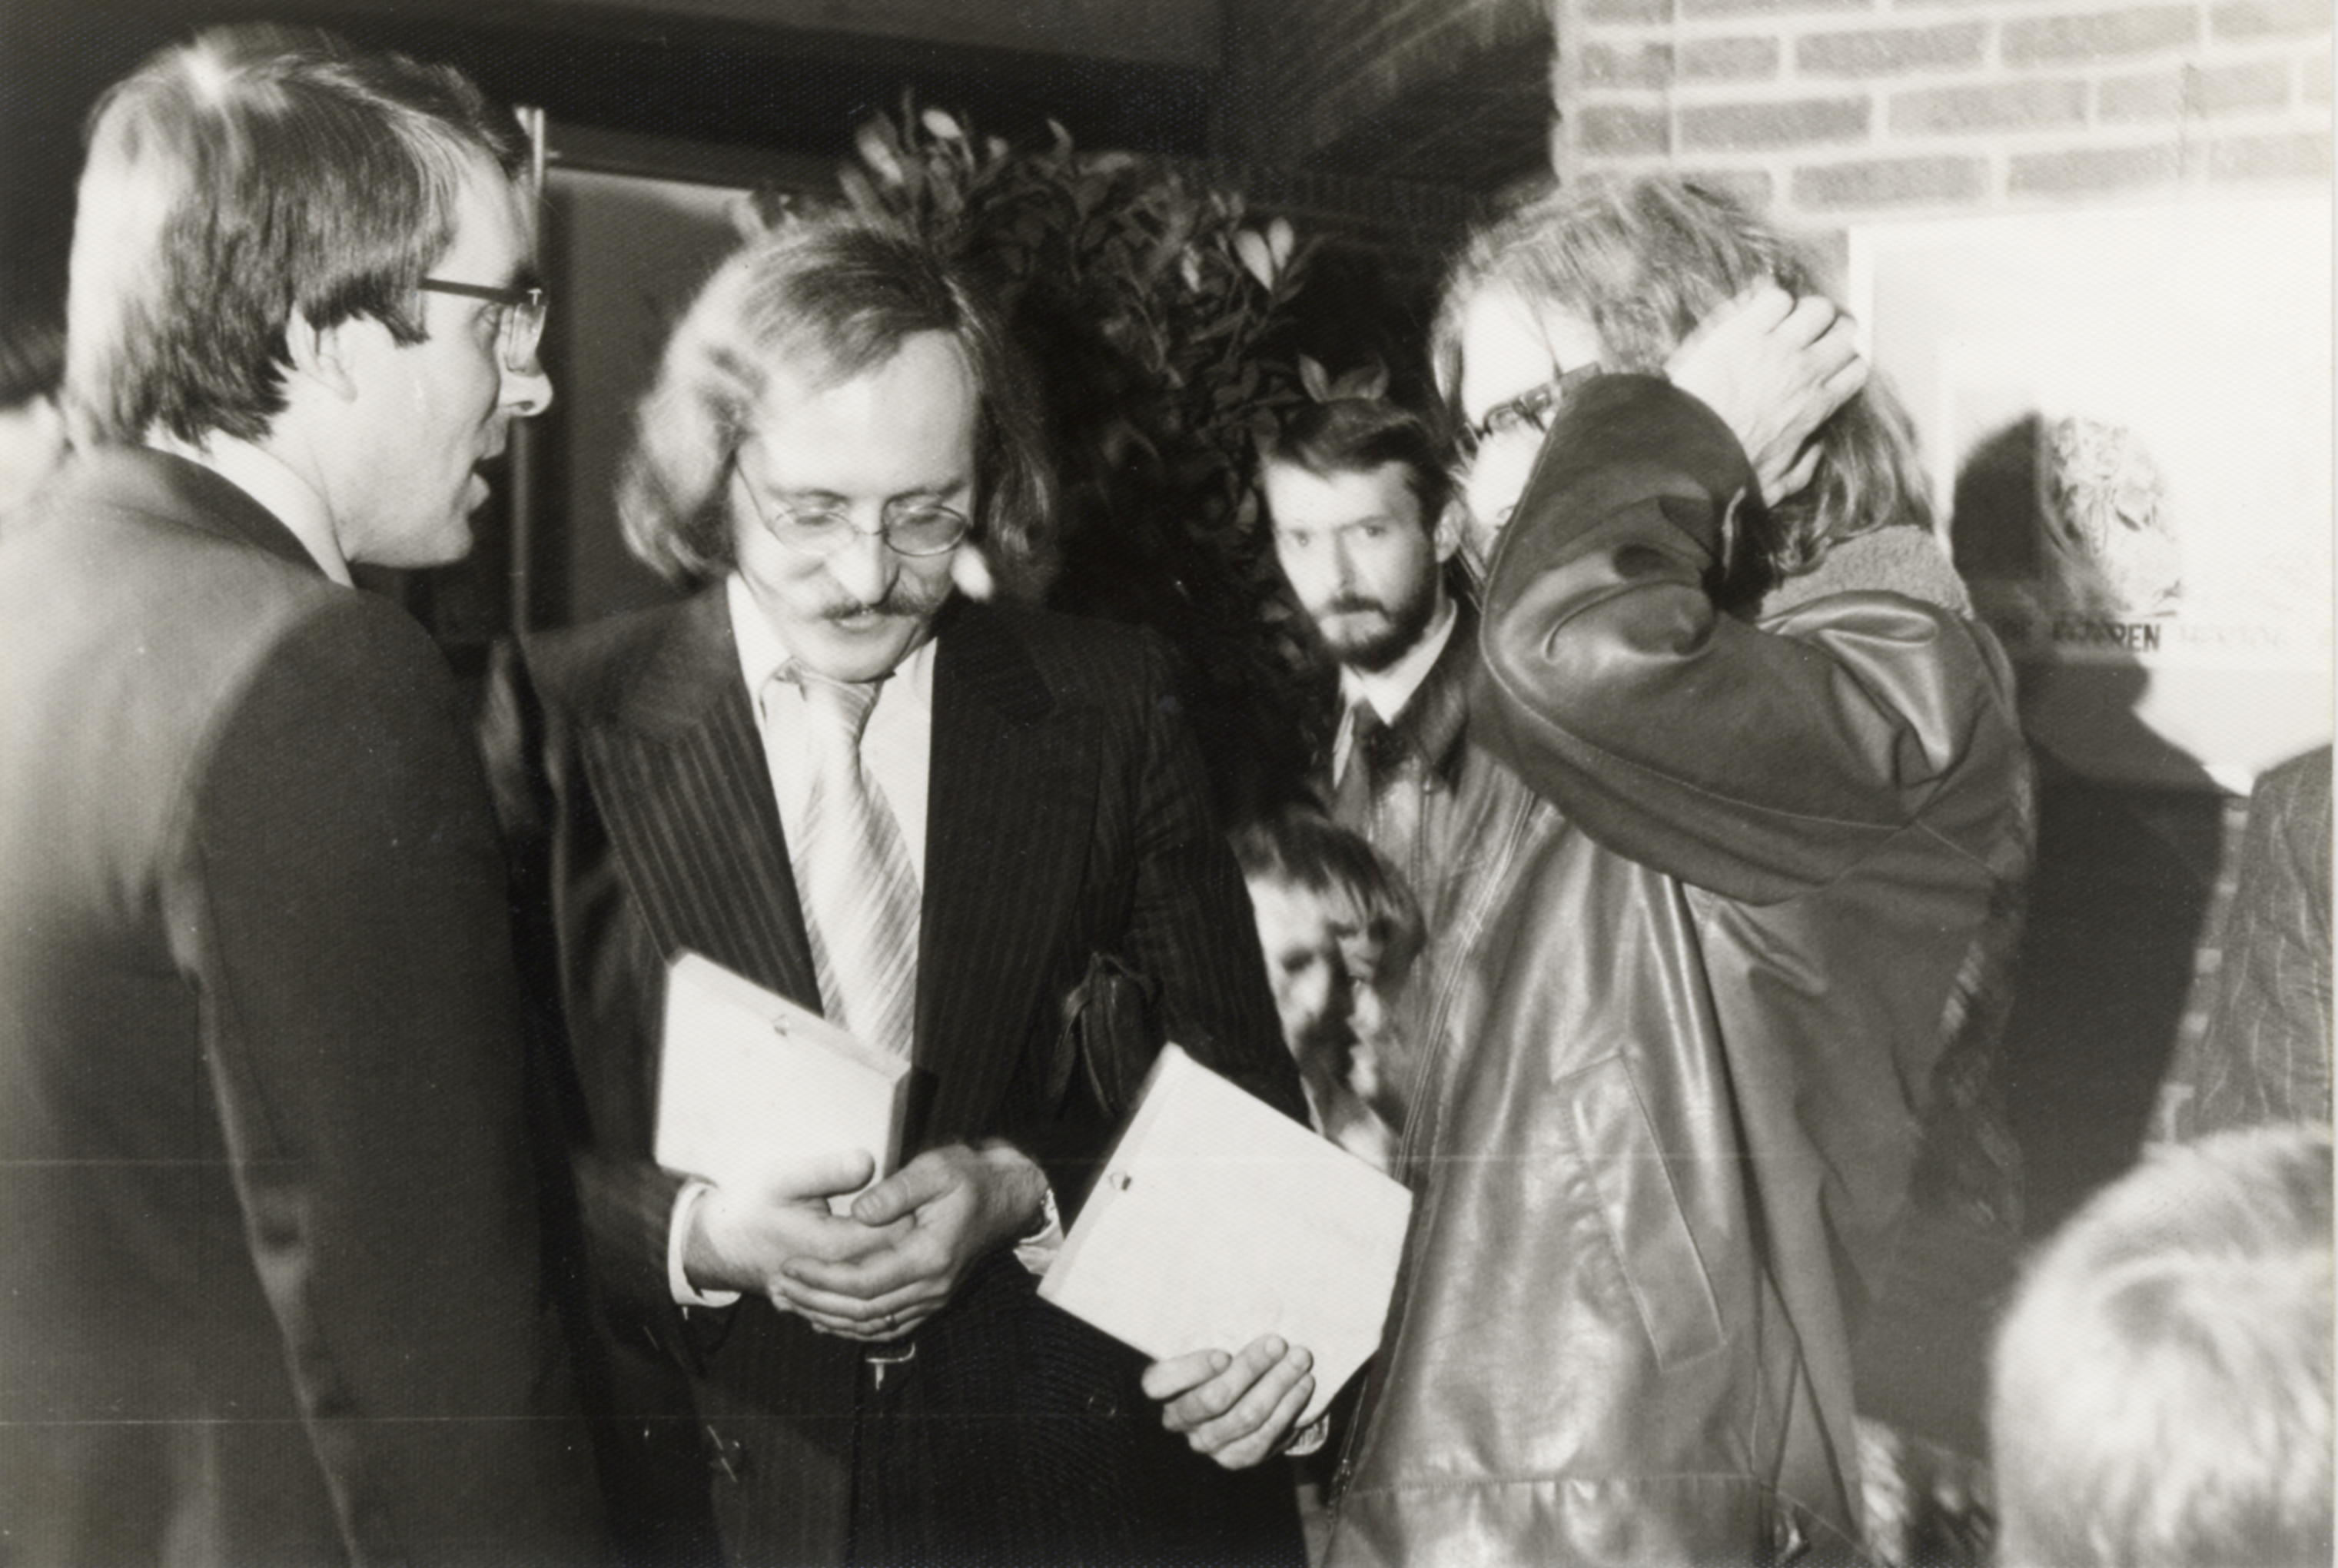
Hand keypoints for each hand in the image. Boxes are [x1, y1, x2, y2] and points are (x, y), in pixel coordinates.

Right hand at [684, 1149, 906, 1302]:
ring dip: (897, 1278)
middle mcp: (830, 1280)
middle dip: (910, 1247)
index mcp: (828, 1246)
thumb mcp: (782, 1178)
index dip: (911, 1218)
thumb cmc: (747, 1206)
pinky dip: (876, 1303)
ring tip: (914, 1248)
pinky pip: (853, 1316)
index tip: (926, 1199)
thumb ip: (827, 1171)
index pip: (888, 1237)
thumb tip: (868, 1162)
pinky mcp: (816, 1307)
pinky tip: (891, 1287)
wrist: (714, 1246)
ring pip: (874, 1300)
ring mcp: (821, 1299)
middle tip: (928, 1220)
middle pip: (888, 1269)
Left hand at [776, 1141, 1045, 1340]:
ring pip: (871, 1325)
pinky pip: (886, 1326)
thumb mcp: (935, 1168)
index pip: (864, 1282)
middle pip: (862, 1311)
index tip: (789, 1265)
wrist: (1007, 1197)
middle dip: (815, 1301)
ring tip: (791, 1301)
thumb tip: (859, 1213)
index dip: (821, 1278)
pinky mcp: (931, 1300)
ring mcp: (934, 1298)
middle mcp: (932, 1287)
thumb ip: (896, 1191)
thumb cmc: (970, 1176)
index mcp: (930, 1256)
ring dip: (828, 1318)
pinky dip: (852, 1325)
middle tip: (779, 1285)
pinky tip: (824, 1315)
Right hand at [1140, 1335, 1315, 1469]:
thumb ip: (1213, 1329)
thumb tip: (1245, 1298)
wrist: (1237, 1396)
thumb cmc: (1220, 1356)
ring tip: (1300, 1359)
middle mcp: (1179, 1419)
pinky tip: (1302, 1385)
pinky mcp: (1235, 1457)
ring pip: (1244, 1417)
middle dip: (1249, 1369)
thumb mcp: (1207, 1338)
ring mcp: (1207, 1442)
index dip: (1190, 1371)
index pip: (1159, 1384)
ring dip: (1277, 1385)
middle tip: (1277, 1343)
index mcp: (1162, 1388)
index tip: (1223, 1354)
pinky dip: (1287, 1408)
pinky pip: (1264, 1437)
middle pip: (1212, 1400)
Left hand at [1664, 282, 1867, 504]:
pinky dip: (1771, 301)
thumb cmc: (1726, 470)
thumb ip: (1804, 469)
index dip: (1848, 361)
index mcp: (1817, 405)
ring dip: (1807, 311)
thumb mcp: (1776, 485)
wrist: (1687, 448)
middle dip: (1836, 330)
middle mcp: (1806, 371)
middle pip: (1847, 333)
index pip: (1857, 369)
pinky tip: (1757, 315)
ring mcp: (1776, 346)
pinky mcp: (1743, 329)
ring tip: (1788, 321)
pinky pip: (1776, 297)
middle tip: (1815, 335)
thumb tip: (1818, 447)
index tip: (1833, 362)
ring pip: (1818, 308)